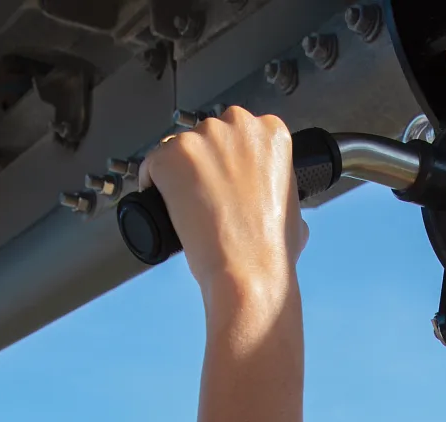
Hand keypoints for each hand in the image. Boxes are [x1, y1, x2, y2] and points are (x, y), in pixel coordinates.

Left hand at [138, 108, 307, 316]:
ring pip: (177, 150)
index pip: (237, 132)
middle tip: (206, 198)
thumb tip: (270, 197)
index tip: (225, 181)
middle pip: (207, 136)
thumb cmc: (272, 249)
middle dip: (203, 163)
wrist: (248, 271)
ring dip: (178, 174)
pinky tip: (164, 206)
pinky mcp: (171, 155)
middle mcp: (238, 125)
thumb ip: (280, 189)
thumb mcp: (294, 208)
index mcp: (272, 133)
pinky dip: (153, 184)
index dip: (228, 160)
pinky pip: (150, 164)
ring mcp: (202, 138)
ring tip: (188, 209)